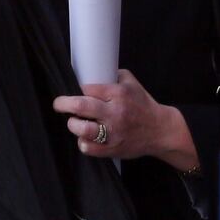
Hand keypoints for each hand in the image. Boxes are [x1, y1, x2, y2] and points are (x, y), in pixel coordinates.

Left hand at [52, 69, 198, 171]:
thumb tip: (92, 71)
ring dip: (73, 125)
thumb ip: (113, 75)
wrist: (160, 131)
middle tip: (59, 104)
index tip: (71, 91)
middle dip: (63, 104)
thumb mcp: (132, 83)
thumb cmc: (143, 105)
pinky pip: (88, 148)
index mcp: (119, 93)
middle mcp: (115, 112)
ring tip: (74, 122)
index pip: (87, 88)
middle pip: (80, 106)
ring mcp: (113, 132)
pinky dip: (83, 143)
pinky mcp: (112, 148)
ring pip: (82, 129)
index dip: (76, 90)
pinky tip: (85, 138)